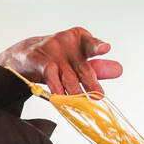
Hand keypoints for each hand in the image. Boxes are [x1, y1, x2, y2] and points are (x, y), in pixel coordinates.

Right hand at [0, 26, 122, 95]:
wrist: (24, 56)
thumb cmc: (56, 59)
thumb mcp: (77, 61)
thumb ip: (97, 67)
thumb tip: (119, 70)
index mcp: (78, 40)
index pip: (90, 44)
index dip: (97, 47)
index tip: (105, 49)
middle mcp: (66, 43)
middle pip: (82, 67)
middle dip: (91, 82)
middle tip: (98, 95)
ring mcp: (52, 52)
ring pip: (67, 77)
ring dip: (75, 91)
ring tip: (83, 103)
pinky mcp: (39, 61)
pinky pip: (51, 78)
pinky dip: (57, 90)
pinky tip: (62, 98)